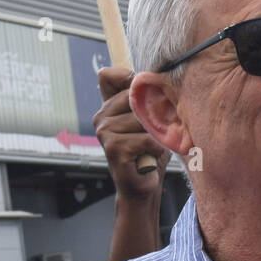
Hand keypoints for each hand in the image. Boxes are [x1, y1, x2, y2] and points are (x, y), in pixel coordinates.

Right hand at [94, 67, 168, 194]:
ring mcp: (104, 131)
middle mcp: (102, 115)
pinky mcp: (113, 147)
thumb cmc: (150, 150)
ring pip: (143, 119)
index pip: (108, 75)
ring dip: (157, 134)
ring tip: (152, 146)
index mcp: (108, 105)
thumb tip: (158, 78)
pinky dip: (156, 149)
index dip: (128, 79)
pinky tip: (150, 157)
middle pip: (135, 96)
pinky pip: (146, 139)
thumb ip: (148, 98)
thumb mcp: (150, 118)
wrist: (144, 185)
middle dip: (153, 113)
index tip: (144, 95)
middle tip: (156, 132)